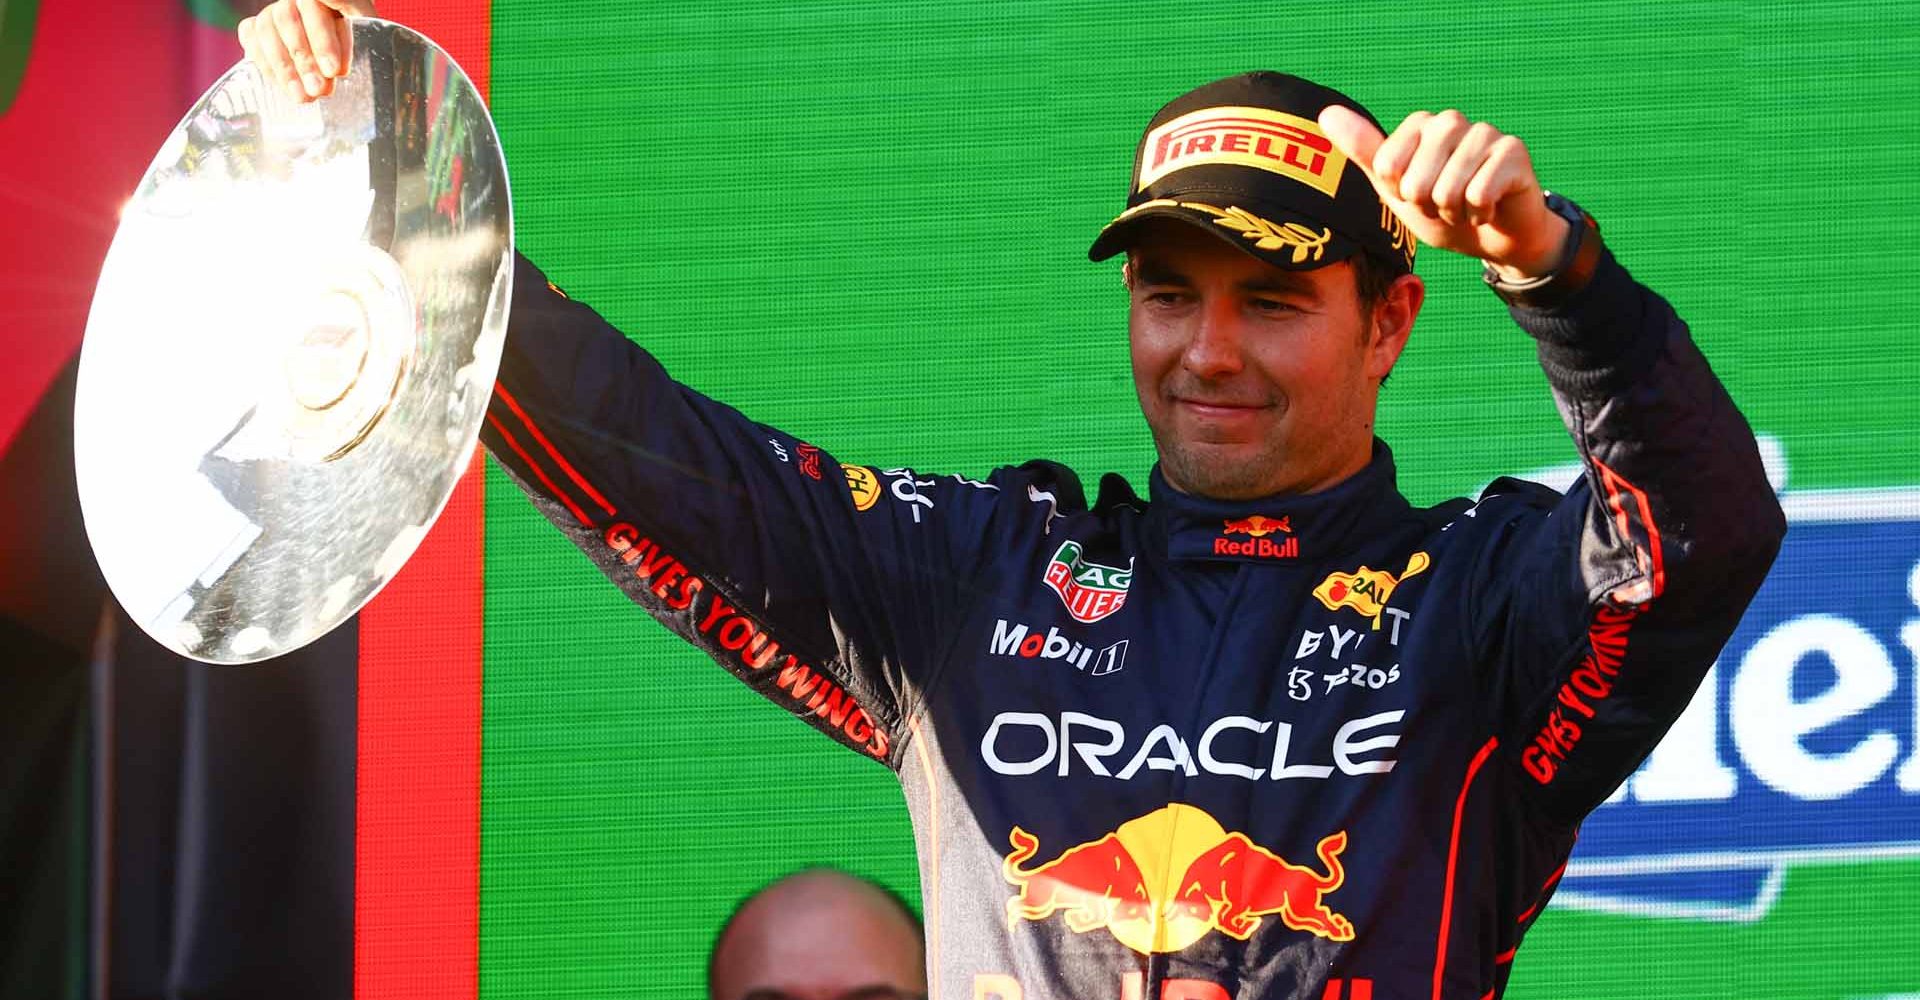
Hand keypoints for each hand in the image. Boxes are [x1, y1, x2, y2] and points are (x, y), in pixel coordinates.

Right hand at [238, 0, 377, 102]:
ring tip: (303, 97)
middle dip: (305, 58)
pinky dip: (266, 64)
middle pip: (290, 18)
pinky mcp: (256, 25)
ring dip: (285, 67)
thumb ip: (368, 39)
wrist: (331, 57)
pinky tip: (284, 87)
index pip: (325, 3)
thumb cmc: (358, 44)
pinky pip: (251, 38)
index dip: (324, 37)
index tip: (336, 69)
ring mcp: (275, 10)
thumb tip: (350, 63)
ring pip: (267, 29)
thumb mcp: (370, 39)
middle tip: (320, 89)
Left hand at [1318, 106, 1568, 280]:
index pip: (1387, 168)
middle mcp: (1450, 121)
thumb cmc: (1441, 210)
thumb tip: (1326, 113)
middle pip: (1415, 183)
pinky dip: (1481, 214)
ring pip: (1448, 190)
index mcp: (1419, 125)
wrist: (1492, 238)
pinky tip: (1490, 208)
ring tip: (1467, 206)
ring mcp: (1484, 132)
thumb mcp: (1395, 188)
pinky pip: (1479, 194)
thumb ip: (1364, 152)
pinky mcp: (1512, 150)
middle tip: (1447, 204)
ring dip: (1455, 213)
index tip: (1420, 196)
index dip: (1402, 196)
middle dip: (1429, 207)